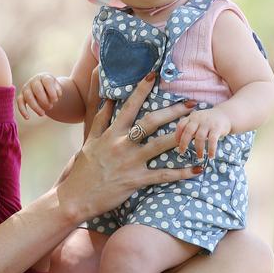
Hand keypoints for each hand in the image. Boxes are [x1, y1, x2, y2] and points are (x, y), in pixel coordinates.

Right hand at [17, 72, 62, 119]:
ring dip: (35, 107)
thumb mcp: (57, 88)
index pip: (47, 81)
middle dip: (44, 100)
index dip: (52, 91)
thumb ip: (58, 90)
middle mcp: (34, 81)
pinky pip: (19, 102)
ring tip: (42, 114)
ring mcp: (26, 88)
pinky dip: (23, 110)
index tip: (56, 100)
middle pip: (37, 89)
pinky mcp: (21, 96)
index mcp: (44, 77)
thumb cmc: (51, 89)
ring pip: (28, 96)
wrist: (43, 89)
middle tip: (50, 107)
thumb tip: (57, 95)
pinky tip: (27, 118)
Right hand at [57, 73, 202, 224]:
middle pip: (151, 122)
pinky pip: (164, 175)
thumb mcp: (89, 141)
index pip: (129, 106)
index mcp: (111, 133)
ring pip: (160, 145)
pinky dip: (182, 172)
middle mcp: (122, 144)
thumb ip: (99, 120)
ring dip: (181, 137)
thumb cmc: (82, 170)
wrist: (75, 197)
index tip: (154, 74)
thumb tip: (108, 99)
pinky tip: (198, 169)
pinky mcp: (136, 180)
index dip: (142, 89)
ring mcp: (130, 162)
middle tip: (191, 103)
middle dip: (173, 111)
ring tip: (198, 131)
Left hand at [175, 106, 231, 160]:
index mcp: (192, 117)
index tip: (177, 143)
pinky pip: (212, 140)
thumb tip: (179, 142)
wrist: (226, 115)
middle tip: (182, 152)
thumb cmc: (208, 121)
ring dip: (199, 149)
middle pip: (188, 131)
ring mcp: (208, 123)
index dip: (177, 134)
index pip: (181, 125)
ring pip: (200, 137)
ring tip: (199, 157)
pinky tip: (211, 156)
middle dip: (184, 143)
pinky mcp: (217, 128)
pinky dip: (211, 149)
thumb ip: (189, 127)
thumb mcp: (198, 120)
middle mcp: (199, 119)